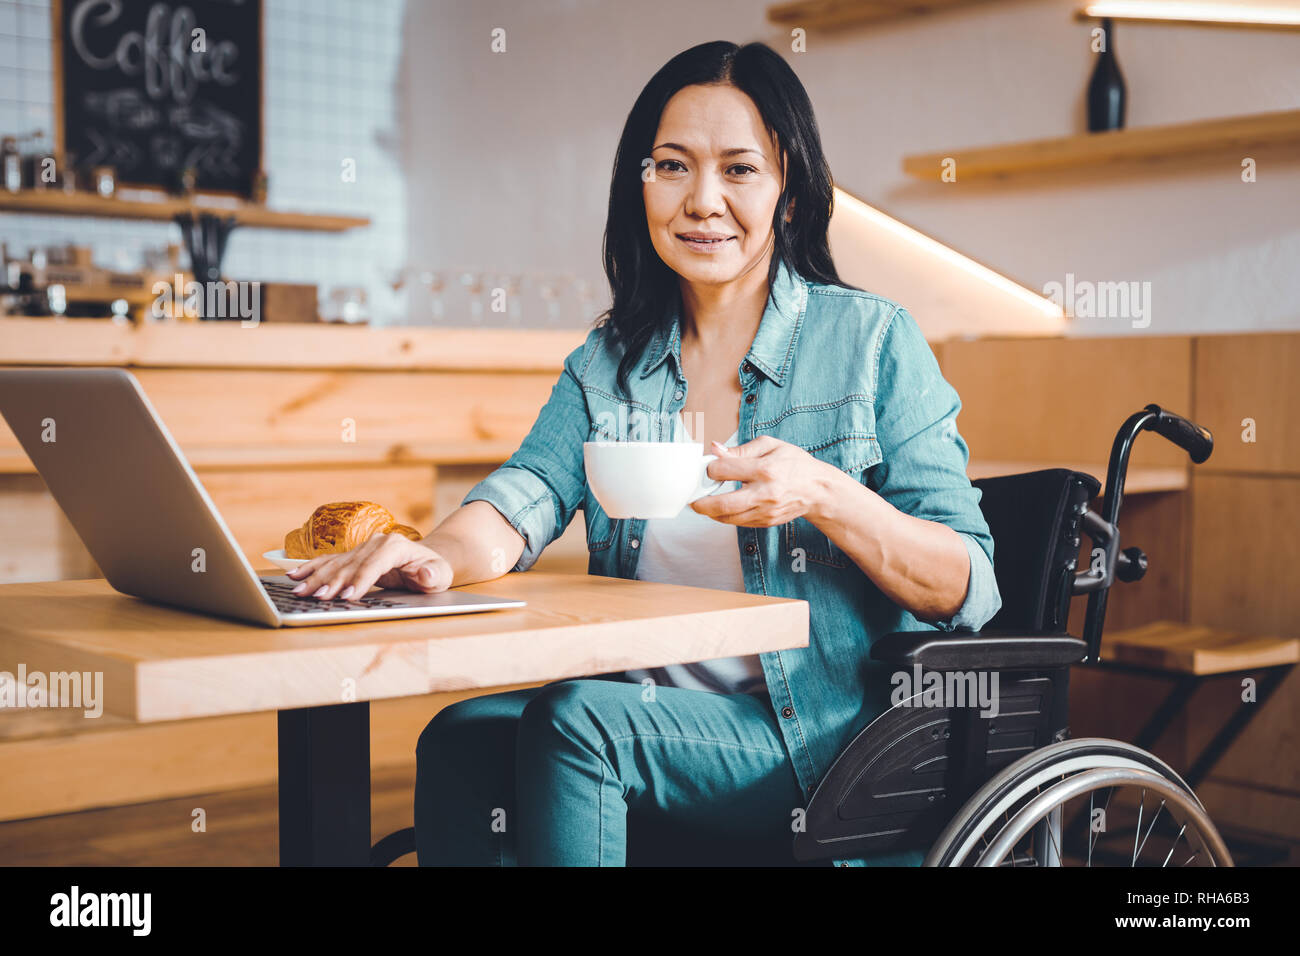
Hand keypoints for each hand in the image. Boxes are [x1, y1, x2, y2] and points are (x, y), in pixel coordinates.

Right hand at [283, 533, 452, 600]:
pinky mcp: (354, 555)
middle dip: (332, 582)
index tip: (347, 595)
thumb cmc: (434, 570)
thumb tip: (426, 573)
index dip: (360, 580)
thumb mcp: (440, 575)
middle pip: (350, 565)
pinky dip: (312, 568)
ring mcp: (364, 547)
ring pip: (336, 563)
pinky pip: (330, 561)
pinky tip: (295, 575)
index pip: (374, 564)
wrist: (427, 560)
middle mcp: (376, 543)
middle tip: (316, 598)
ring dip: (316, 578)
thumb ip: (433, 575)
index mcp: (396, 546)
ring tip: (299, 591)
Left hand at [689, 436, 835, 527]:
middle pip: (724, 503)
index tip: (709, 468)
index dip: (711, 469)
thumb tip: (715, 449)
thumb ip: (740, 449)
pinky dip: (725, 517)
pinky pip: (738, 523)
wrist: (817, 490)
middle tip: (692, 499)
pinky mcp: (766, 522)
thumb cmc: (794, 464)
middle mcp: (765, 493)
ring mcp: (766, 511)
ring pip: (728, 518)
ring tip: (702, 504)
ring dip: (710, 512)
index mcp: (765, 469)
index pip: (725, 470)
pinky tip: (720, 508)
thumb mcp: (770, 446)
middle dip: (701, 503)